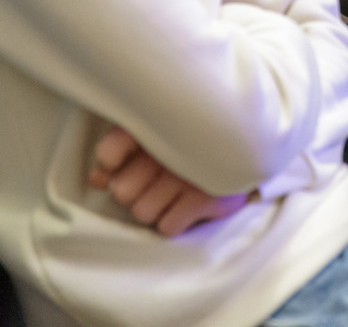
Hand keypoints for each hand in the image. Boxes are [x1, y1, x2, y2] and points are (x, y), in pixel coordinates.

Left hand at [89, 127, 248, 236]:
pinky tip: (185, 204)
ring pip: (142, 212)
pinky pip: (166, 227)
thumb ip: (121, 156)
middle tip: (153, 182)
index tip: (124, 163)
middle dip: (134, 193)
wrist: (251, 142)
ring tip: (171, 193)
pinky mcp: (206, 197)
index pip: (108, 153)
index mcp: (155, 120)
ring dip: (154, 209)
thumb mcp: (156, 136)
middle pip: (121, 192)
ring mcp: (189, 172)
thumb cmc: (191, 139)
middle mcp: (171, 144)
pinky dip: (173, 221)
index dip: (111, 165)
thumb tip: (96, 178)